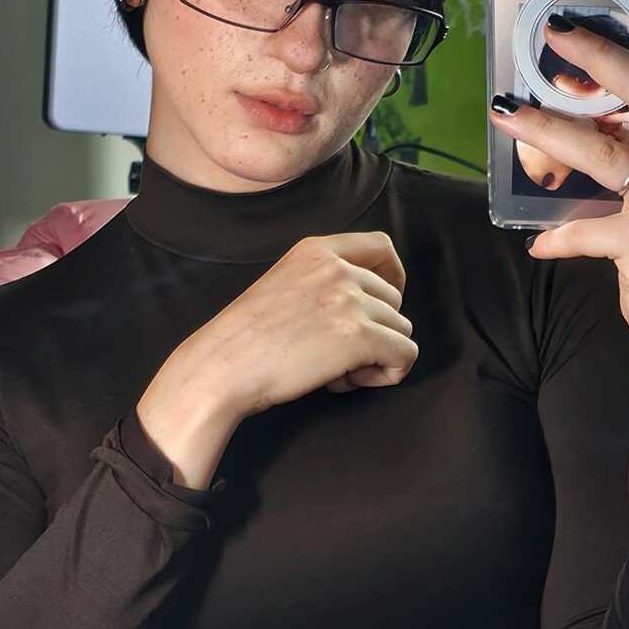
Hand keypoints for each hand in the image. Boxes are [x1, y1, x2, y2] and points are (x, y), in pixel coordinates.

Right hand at [137, 232, 417, 485]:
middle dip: (376, 330)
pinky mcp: (360, 336)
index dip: (394, 276)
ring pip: (401, 328)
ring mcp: (350, 300)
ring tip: (337, 371)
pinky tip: (348, 381)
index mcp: (316, 250)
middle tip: (339, 356)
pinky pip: (405, 354)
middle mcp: (337, 269)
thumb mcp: (284, 284)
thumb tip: (370, 307)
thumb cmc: (246, 339)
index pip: (381, 247)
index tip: (385, 303)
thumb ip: (322, 281)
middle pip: (394, 297)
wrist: (223, 366)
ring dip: (377, 356)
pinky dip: (388, 373)